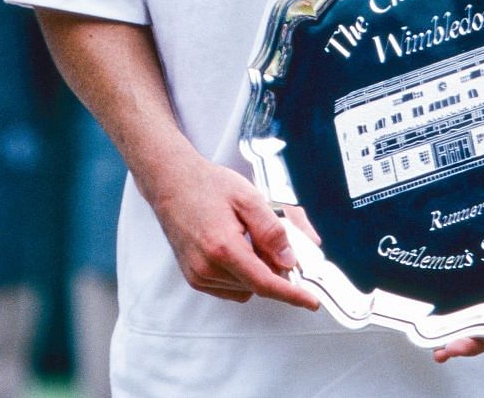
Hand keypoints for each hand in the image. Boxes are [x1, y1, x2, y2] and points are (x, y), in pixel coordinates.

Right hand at [141, 152, 320, 310]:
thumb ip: (272, 231)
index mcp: (223, 247)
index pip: (265, 282)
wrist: (172, 182)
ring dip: (256, 271)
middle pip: (257, 285)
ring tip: (247, 238)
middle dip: (274, 270)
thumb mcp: (248, 198)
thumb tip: (289, 260)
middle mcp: (207, 267)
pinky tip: (235, 248)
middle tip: (274, 242)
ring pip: (245, 288)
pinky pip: (230, 288)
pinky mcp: (194, 278)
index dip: (292, 294)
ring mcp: (198, 275)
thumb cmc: (207, 185)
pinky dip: (241, 275)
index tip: (311, 301)